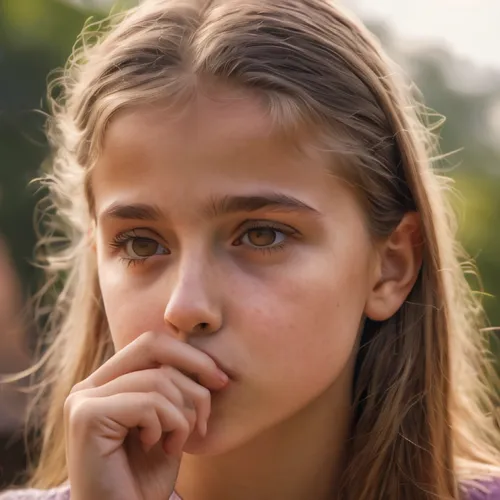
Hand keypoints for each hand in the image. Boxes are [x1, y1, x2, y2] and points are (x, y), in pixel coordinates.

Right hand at [64, 331, 228, 499]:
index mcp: (105, 383)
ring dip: (183, 415)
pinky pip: (148, 404)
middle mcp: (89, 386)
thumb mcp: (167, 422)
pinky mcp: (86, 417)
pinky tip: (159, 448)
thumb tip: (204, 357)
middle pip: (152, 345)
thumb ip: (172, 388)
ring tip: (177, 442)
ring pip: (157, 380)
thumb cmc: (146, 477)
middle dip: (195, 366)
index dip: (190, 354)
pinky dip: (167, 426)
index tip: (220, 379)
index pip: (151, 344)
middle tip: (217, 393)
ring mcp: (83, 400)